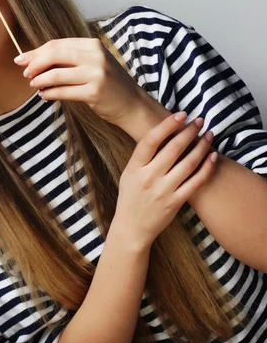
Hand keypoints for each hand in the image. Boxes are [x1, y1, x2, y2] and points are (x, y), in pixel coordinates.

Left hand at [15, 38, 142, 126]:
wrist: (131, 103)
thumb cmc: (107, 83)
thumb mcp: (91, 63)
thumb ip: (67, 59)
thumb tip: (32, 60)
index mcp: (92, 45)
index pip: (57, 45)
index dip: (36, 52)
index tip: (21, 60)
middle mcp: (95, 56)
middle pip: (54, 55)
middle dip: (35, 65)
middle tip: (25, 74)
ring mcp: (96, 74)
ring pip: (56, 75)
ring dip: (40, 81)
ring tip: (34, 85)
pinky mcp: (94, 92)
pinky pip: (63, 92)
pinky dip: (49, 93)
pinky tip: (44, 95)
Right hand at [114, 112, 216, 249]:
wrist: (132, 228)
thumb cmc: (130, 198)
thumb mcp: (129, 174)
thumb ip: (143, 158)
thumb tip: (162, 134)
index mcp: (134, 168)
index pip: (151, 141)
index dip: (167, 125)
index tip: (181, 114)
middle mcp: (148, 177)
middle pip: (173, 148)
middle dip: (189, 131)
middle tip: (200, 120)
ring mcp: (163, 190)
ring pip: (188, 163)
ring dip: (201, 146)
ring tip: (209, 135)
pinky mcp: (175, 202)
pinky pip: (196, 182)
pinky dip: (207, 168)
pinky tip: (213, 156)